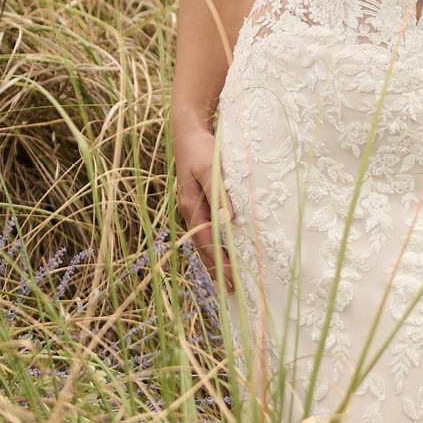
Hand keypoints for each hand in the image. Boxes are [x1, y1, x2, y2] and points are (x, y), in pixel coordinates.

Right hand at [174, 118, 236, 293]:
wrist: (189, 130)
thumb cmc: (201, 148)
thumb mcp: (210, 167)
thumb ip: (219, 192)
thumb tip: (228, 220)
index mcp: (191, 206)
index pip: (208, 243)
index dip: (220, 264)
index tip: (233, 283)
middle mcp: (190, 211)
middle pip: (204, 247)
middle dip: (217, 269)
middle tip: (232, 291)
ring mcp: (194, 207)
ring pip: (205, 240)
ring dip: (216, 259)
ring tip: (228, 279)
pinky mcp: (201, 201)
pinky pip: (208, 229)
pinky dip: (216, 244)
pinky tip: (226, 251)